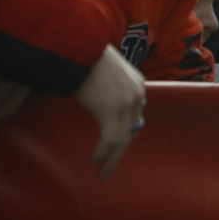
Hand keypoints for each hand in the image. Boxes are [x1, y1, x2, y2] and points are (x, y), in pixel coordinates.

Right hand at [74, 45, 145, 179]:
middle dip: (121, 150)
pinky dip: (103, 153)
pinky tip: (94, 161)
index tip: (117, 145)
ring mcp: (127, 104)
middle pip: (132, 130)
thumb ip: (111, 89)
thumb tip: (101, 101)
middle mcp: (137, 95)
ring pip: (122, 139)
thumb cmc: (87, 58)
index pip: (135, 116)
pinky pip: (110, 140)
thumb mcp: (108, 74)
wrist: (81, 48)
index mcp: (138, 85)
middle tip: (109, 166)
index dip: (126, 133)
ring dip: (111, 157)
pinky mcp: (112, 112)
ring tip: (102, 171)